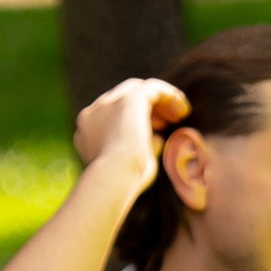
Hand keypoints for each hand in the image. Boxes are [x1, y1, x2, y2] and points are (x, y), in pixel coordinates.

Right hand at [72, 75, 188, 189]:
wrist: (114, 178)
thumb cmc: (124, 182)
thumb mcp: (129, 166)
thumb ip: (140, 149)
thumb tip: (156, 139)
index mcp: (87, 131)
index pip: (112, 113)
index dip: (135, 119)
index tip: (156, 130)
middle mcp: (93, 113)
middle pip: (121, 97)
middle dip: (146, 107)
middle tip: (167, 121)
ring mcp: (107, 104)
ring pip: (137, 90)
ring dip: (158, 101)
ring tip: (179, 114)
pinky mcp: (128, 99)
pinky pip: (152, 88)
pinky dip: (169, 95)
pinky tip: (183, 108)